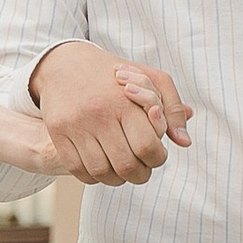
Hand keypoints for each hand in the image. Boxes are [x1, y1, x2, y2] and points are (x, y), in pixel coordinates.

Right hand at [29, 40, 192, 187]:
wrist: (65, 63)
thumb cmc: (115, 74)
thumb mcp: (151, 79)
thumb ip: (172, 109)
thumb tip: (184, 143)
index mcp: (125, 101)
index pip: (148, 148)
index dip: (157, 159)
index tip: (156, 155)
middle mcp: (99, 113)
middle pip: (126, 165)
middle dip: (140, 174)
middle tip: (141, 169)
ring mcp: (76, 125)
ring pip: (102, 172)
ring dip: (117, 179)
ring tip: (122, 170)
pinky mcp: (58, 132)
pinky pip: (77, 170)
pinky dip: (93, 177)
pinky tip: (101, 167)